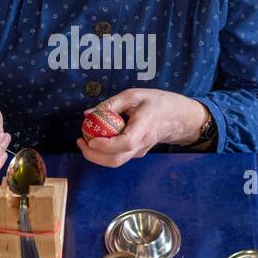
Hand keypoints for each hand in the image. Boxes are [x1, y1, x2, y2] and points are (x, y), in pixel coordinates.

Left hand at [77, 89, 207, 167]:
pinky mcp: (136, 153)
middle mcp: (142, 143)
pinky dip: (104, 152)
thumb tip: (88, 114)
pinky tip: (97, 139)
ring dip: (96, 155)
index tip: (91, 139)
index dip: (106, 144)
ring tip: (84, 140)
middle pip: (116, 160)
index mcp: (144, 126)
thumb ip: (110, 104)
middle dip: (94, 155)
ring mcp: (140, 151)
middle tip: (80, 142)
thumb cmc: (156, 103)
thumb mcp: (134, 95)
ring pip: (116, 162)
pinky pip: (118, 157)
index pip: (125, 143)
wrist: (176, 117)